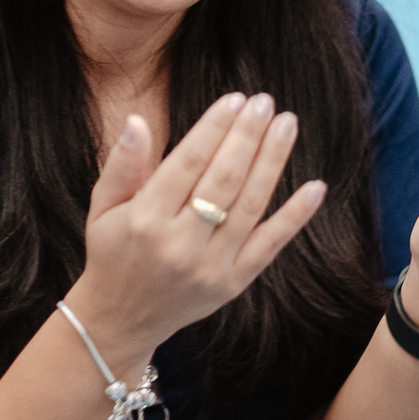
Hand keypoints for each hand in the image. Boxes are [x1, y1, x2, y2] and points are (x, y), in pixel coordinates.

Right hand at [70, 93, 326, 356]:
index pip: (187, 162)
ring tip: (287, 124)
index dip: (214, 128)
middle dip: (247, 136)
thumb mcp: (103, 207)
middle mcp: (179, 244)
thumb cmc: (112, 253)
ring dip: (272, 162)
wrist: (121, 320)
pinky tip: (315, 187)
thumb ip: (122, 164)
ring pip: (249, 205)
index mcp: (145, 219)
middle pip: (223, 180)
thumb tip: (138, 121)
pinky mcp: (233, 283)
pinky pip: (269, 245)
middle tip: (265, 102)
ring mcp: (210, 266)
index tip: (235, 100)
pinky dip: (295, 216)